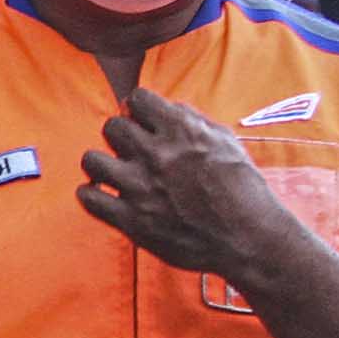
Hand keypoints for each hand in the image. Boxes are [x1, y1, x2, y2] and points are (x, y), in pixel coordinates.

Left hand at [77, 89, 310, 281]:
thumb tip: (168, 108)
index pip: (137, 99)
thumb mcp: (227, 143)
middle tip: (135, 152)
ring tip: (118, 174)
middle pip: (112, 127)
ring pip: (92, 160)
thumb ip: (194, 121)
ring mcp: (140, 187)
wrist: (249, 238)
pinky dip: (94, 196)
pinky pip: (88, 197)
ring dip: (103, 164)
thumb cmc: (244, 190)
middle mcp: (156, 155)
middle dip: (123, 136)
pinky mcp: (131, 219)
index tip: (146, 122)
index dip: (141, 110)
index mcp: (181, 131)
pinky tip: (107, 197)